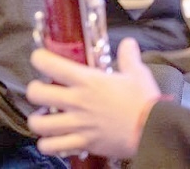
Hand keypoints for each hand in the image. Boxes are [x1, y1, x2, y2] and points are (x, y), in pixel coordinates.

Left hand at [26, 38, 161, 159]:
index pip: (49, 64)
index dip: (39, 59)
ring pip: (39, 123)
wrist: (155, 132)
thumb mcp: (137, 74)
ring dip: (38, 120)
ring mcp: (77, 123)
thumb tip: (129, 43)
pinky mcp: (83, 143)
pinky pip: (54, 146)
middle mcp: (77, 100)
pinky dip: (48, 144)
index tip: (41, 59)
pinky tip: (51, 139)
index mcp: (87, 80)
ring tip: (43, 118)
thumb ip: (128, 57)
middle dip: (34, 91)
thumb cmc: (145, 101)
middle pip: (36, 93)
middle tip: (42, 92)